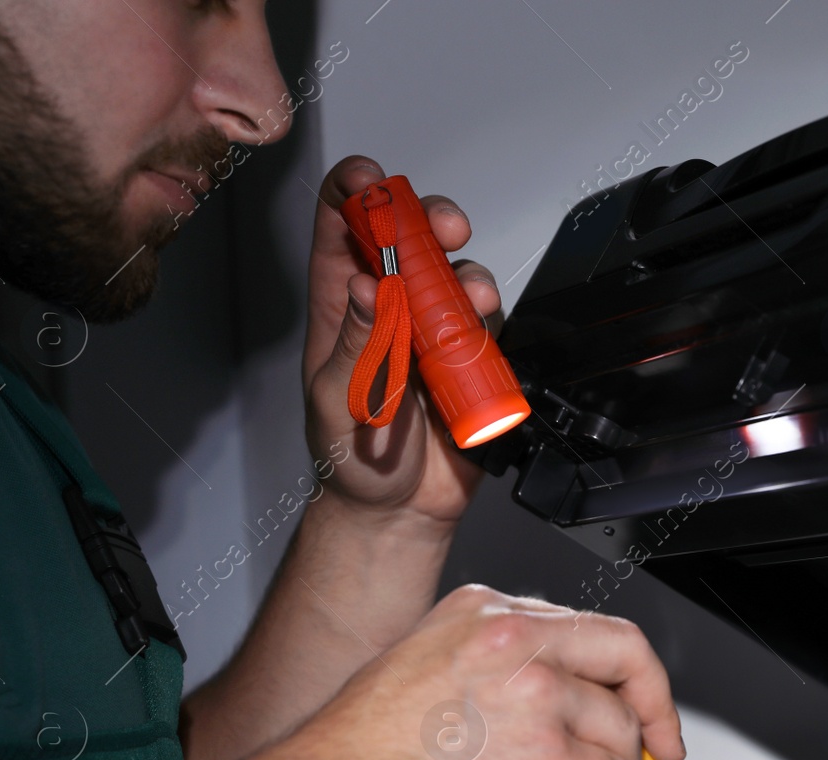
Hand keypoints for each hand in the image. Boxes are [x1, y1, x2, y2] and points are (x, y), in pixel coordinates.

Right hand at [280, 585, 686, 759]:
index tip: (639, 701)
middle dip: (655, 705)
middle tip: (658, 746)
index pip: (587, 626)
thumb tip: (552, 700)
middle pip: (626, 655)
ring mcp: (533, 692)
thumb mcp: (424, 670)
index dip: (626, 671)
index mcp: (482, 612)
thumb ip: (492, 667)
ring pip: (619, 725)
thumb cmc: (354, 759)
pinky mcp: (544, 752)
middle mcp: (512, 638)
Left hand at [301, 155, 504, 524]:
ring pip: (453, 272)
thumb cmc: (349, 458)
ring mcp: (431, 329)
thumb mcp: (338, 399)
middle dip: (426, 217)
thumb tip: (367, 286)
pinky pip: (486, 320)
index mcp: (340, 305)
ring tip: (470, 294)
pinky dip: (489, 312)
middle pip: (408, 236)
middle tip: (441, 224)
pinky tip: (484, 321)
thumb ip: (354, 342)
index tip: (369, 178)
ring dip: (465, 270)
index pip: (341, 228)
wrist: (397, 513)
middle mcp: (389, 306)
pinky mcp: (470, 357)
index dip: (353, 191)